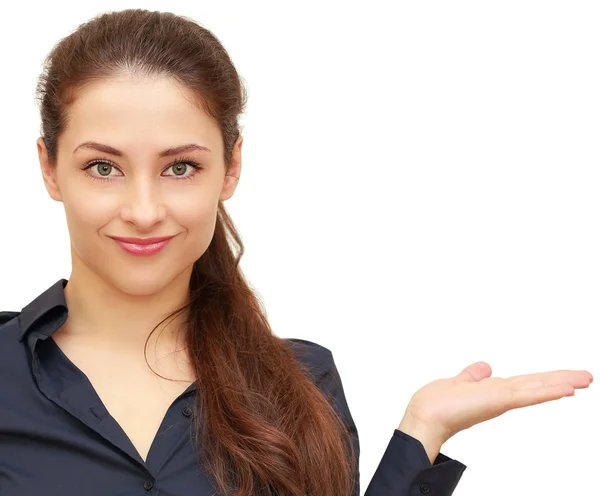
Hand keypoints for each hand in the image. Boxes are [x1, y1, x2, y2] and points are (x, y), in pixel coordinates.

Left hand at [398, 361, 592, 461]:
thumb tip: (485, 367)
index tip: (565, 378)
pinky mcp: (499, 401)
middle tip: (588, 376)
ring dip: (562, 383)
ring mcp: (502, 399)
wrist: (425, 417)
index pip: (525, 383)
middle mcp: (502, 395)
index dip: (546, 379)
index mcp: (493, 391)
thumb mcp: (458, 383)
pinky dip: (547, 391)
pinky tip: (566, 389)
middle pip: (537, 385)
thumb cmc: (436, 404)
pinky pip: (528, 395)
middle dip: (562, 380)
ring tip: (585, 379)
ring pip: (538, 388)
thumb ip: (473, 376)